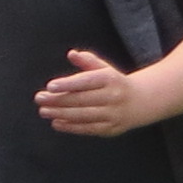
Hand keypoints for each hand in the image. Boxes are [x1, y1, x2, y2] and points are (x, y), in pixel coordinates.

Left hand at [34, 50, 151, 137]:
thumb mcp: (105, 69)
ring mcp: (113, 114)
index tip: (50, 86)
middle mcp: (113, 97)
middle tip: (39, 98)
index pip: (86, 81)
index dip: (68, 84)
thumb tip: (71, 54)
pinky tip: (56, 123)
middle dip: (58, 100)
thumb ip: (88, 61)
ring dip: (61, 114)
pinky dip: (71, 127)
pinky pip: (88, 128)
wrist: (142, 101)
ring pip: (83, 115)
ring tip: (44, 111)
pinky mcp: (111, 129)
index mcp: (111, 79)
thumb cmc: (115, 83)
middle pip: (82, 99)